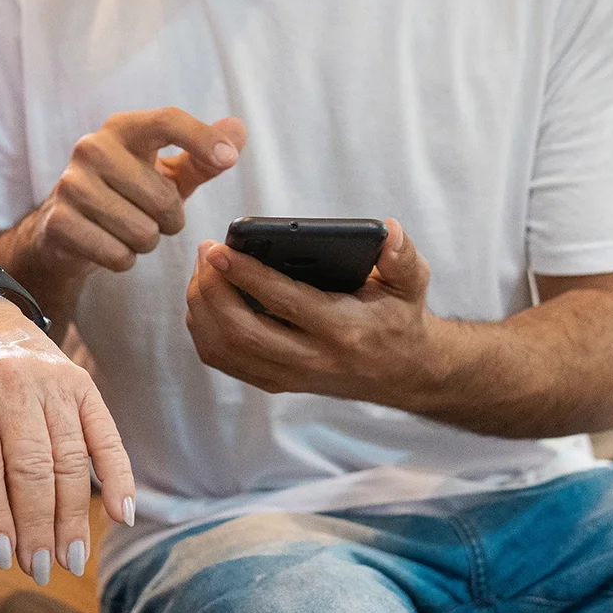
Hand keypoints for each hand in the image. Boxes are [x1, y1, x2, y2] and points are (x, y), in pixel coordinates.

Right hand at [0, 109, 246, 309]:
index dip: (201, 138)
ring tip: (128, 230)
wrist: (67, 227)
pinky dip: (122, 259)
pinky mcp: (59, 222)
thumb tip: (238, 130)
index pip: (167, 120)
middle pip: (163, 196)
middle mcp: (92, 148)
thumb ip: (203, 155)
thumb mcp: (168, 174)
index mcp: (123, 128)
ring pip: (142, 231)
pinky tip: (108, 245)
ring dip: (145, 242)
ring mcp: (71, 184)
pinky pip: (118, 254)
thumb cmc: (127, 194)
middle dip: (169, 220)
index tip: (229, 160)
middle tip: (152, 217)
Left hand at [0, 298, 137, 585]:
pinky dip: (118, 477)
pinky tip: (121, 515)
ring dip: (71, 516)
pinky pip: (106, 435)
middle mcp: (9, 382)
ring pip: (68, 459)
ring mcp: (51, 380)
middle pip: (30, 467)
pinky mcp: (83, 383)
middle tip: (39, 569)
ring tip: (70, 559)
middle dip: (36, 526)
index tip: (1, 558)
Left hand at [185, 219, 447, 406]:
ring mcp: (290, 376)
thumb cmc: (399, 318)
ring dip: (202, 309)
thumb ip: (402, 258)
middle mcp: (313, 360)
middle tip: (205, 254)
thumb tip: (388, 230)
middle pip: (242, 332)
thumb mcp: (410, 285)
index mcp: (344, 330)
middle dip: (212, 291)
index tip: (218, 249)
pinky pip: (225, 361)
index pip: (285, 302)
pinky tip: (205, 299)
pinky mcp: (277, 382)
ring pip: (226, 350)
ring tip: (202, 272)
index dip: (247, 274)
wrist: (403, 373)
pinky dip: (204, 330)